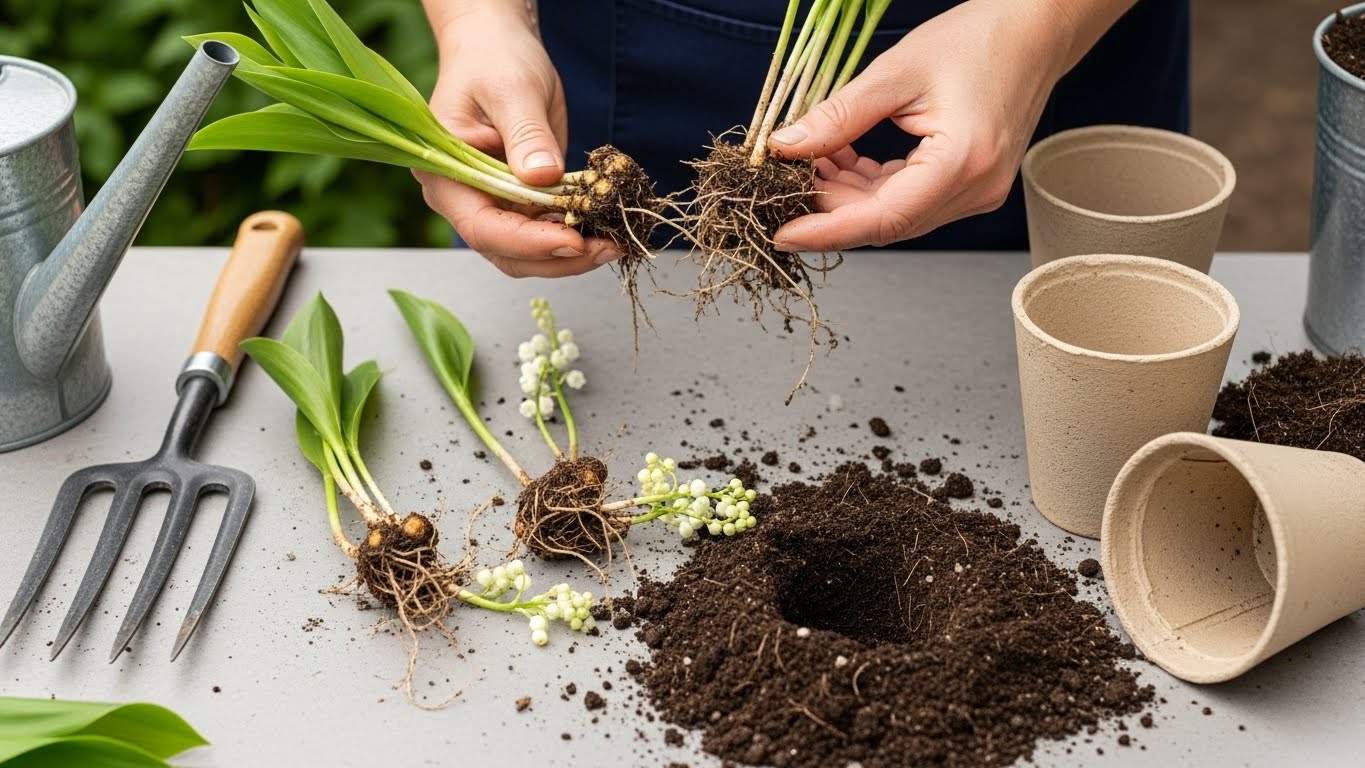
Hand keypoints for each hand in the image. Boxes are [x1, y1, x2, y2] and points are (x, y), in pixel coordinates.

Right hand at [417, 2, 619, 275]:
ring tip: (612, 242)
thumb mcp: (513, 91)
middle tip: (605, 248)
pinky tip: (604, 230)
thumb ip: (527, 136)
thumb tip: (543, 177)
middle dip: (557, 258)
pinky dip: (575, 236)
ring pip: (528, 253)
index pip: (482, 227)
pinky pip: (544, 232)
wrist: (500, 51)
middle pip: (506, 251)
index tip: (572, 241)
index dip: (528, 242)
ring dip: (571, 256)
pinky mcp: (518, 203)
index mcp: (447, 174)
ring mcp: (491, 204)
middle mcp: (463, 199)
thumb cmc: (495, 61)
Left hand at [766, 0, 1126, 250]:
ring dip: (847, 195)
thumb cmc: (980, 39)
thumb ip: (838, 116)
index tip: (780, 233)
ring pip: (893, 214)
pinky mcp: (970, 185)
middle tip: (784, 180)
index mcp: (962, 164)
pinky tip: (842, 158)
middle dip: (829, 207)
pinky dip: (870, 185)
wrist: (1036, 30)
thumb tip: (786, 147)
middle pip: (884, 221)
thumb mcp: (897, 71)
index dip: (825, 230)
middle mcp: (975, 190)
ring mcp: (976, 192)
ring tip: (810, 161)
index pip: (881, 218)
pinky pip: (908, 200)